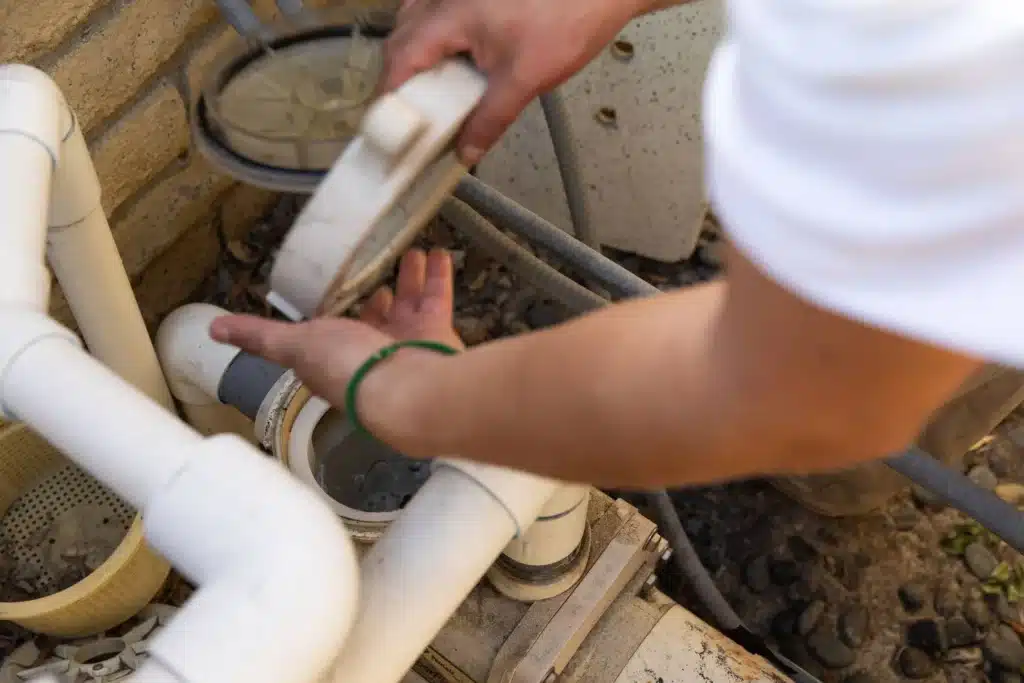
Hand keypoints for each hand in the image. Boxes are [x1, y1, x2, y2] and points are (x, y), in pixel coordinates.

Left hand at [209, 249, 462, 420]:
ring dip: (409, 278)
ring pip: (407, 304)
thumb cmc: (347, 368)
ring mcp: (406, 344)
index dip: (334, 310)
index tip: (337, 288)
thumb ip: (259, 335)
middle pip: (374, 316)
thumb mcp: (292, 345)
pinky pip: (436, 299)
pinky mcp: (434, 334)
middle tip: (377, 267)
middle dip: (377, 293)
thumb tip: (214, 330)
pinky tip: (437, 254)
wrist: (406, 389)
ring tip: (412, 251)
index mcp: (337, 357)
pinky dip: (437, 276)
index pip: (333, 331)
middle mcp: (372, 352)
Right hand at [382, 0, 643, 163]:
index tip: (389, 127)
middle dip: (401, 79)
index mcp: (448, 15)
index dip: (388, 97)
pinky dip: (437, 36)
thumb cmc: (568, 14)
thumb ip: (490, 120)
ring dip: (418, 56)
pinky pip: (438, 10)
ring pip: (416, 20)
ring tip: (435, 91)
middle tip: (412, 116)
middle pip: (401, 39)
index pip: (399, 59)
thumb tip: (467, 151)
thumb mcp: (524, 80)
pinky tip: (456, 58)